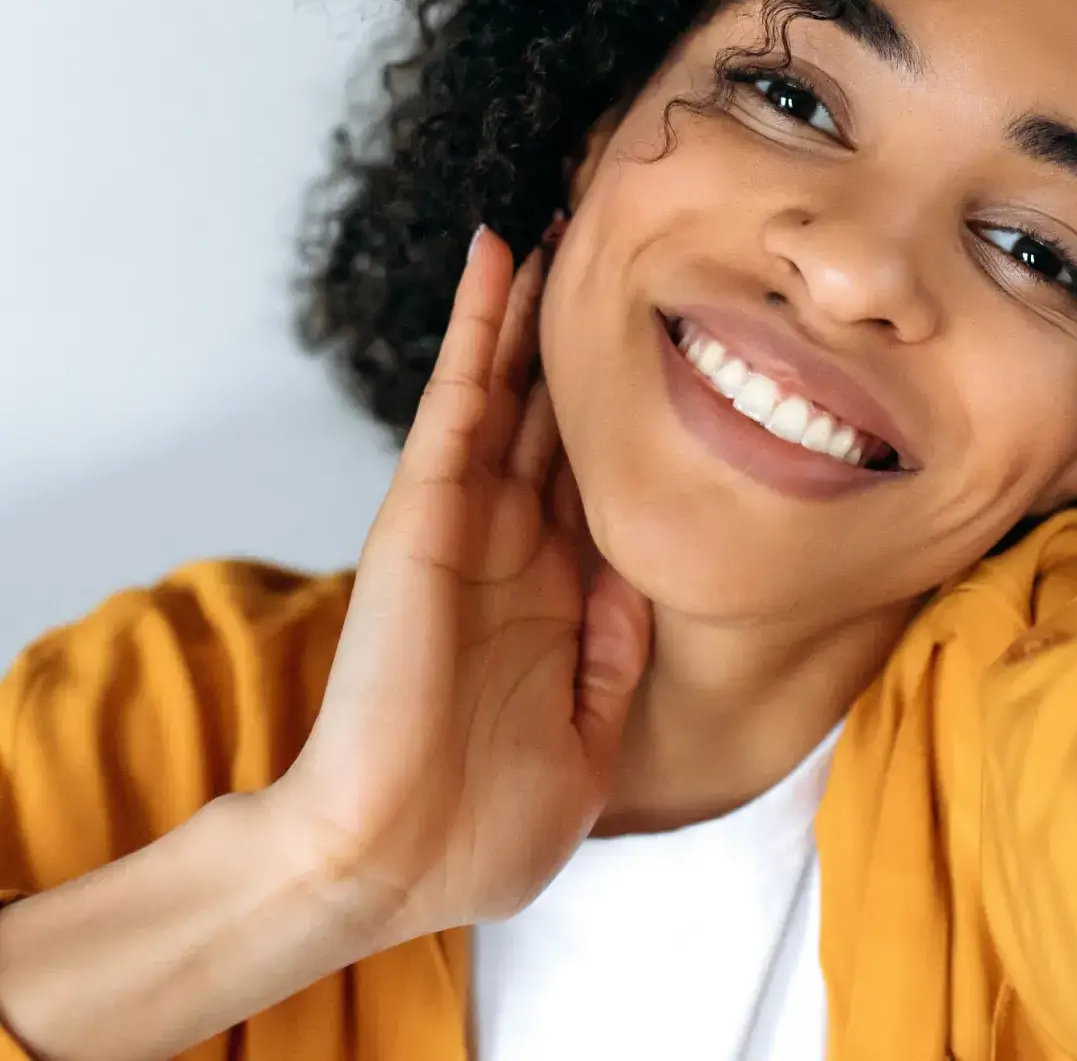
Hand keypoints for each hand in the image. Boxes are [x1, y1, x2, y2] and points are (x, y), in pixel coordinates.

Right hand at [265, 223, 651, 947]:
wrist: (397, 862)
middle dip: (583, 338)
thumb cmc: (484, 825)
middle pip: (555, 411)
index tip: (675, 346)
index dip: (629, 410)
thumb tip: (642, 570)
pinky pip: (457, 396)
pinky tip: (498, 255)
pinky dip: (476, 325)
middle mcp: (515, 540)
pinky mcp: (427, 507)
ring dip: (531, 304)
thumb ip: (616, 646)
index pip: (598, 475)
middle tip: (616, 247)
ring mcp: (470, 517)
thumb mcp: (590, 735)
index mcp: (556, 592)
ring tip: (562, 218)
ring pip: (508, 383)